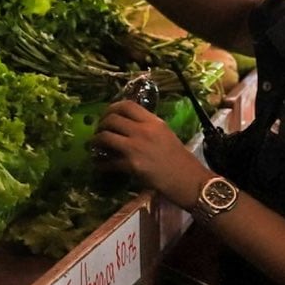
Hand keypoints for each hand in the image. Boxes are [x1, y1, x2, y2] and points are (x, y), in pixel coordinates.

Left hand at [91, 101, 207, 205]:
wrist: (188, 179)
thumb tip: (126, 123)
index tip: (107, 115)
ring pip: (105, 137)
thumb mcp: (165, 134)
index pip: (127, 105)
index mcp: (153, 122)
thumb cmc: (178, 157)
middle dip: (101, 125)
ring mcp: (136, 147)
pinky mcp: (131, 165)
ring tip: (96, 146)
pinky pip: (108, 162)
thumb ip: (146, 126)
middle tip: (99, 131)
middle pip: (111, 119)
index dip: (112, 108)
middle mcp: (143, 131)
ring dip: (96, 141)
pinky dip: (100, 164)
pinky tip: (99, 165)